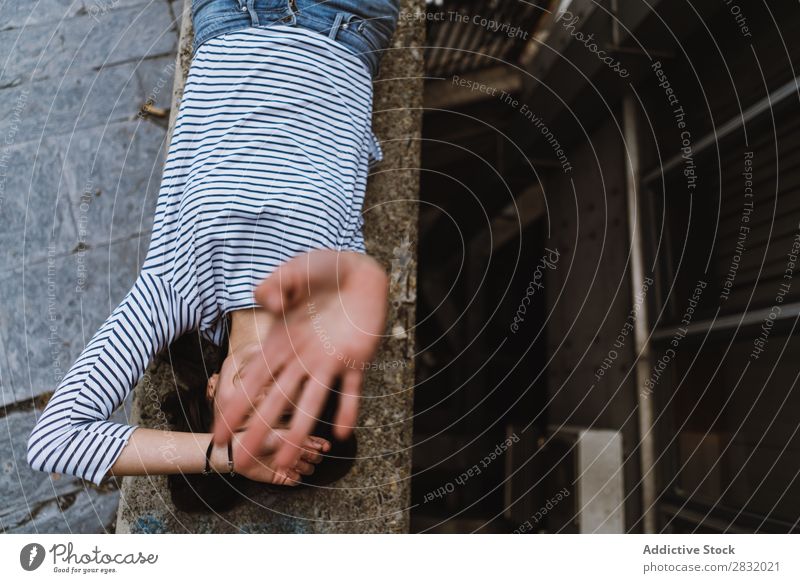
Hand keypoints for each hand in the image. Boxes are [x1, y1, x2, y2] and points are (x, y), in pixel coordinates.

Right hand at [212, 250, 388, 468]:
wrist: (358, 270)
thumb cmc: (321, 270)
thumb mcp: (292, 271)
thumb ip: (275, 285)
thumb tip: (270, 303)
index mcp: (281, 343)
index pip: (253, 381)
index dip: (235, 408)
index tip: (218, 434)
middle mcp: (302, 359)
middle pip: (276, 402)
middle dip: (258, 431)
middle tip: (241, 462)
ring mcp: (329, 361)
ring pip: (311, 402)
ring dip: (300, 430)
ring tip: (289, 460)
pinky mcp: (357, 359)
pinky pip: (352, 389)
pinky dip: (348, 409)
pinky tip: (342, 433)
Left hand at [217, 430, 329, 484]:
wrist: (241, 452)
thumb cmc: (260, 439)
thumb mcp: (283, 435)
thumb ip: (301, 440)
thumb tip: (319, 446)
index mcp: (296, 439)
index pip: (316, 443)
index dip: (322, 445)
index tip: (325, 447)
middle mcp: (295, 452)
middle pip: (315, 458)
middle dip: (313, 456)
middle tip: (304, 453)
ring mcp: (290, 465)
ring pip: (308, 470)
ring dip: (303, 466)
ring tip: (293, 462)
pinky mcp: (283, 478)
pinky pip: (297, 480)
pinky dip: (295, 476)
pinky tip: (287, 471)